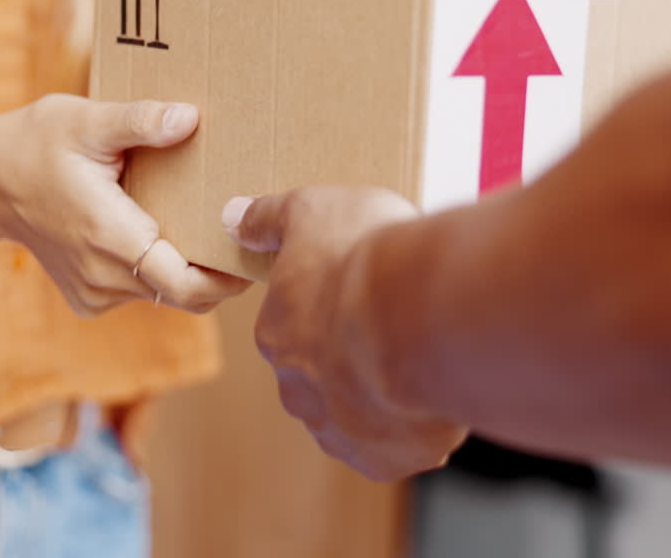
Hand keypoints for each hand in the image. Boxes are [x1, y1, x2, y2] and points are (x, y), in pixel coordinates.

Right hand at [0, 95, 250, 317]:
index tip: (252, 247)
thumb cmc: (36, 144)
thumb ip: (140, 120)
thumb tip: (189, 117)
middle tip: (243, 233)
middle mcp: (103, 276)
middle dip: (219, 272)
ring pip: (164, 295)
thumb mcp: (87, 120)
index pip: (188, 284)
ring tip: (201, 224)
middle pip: (186, 294)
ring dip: (187, 268)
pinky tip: (153, 231)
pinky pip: (139, 293)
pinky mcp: (88, 298)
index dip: (229, 277)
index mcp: (109, 236)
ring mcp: (94, 293)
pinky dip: (156, 271)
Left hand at [223, 187, 467, 480]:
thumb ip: (269, 217)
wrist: (422, 314)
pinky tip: (437, 396)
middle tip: (399, 323)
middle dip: (355, 357)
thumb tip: (233, 218)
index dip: (336, 305)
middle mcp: (300, 393)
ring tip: (424, 359)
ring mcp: (341, 431)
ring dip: (384, 395)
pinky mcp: (386, 460)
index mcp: (278, 336)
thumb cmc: (366, 257)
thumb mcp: (311, 209)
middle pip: (324, 377)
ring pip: (358, 418)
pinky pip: (398, 449)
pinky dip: (416, 429)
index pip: (299, 326)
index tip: (368, 289)